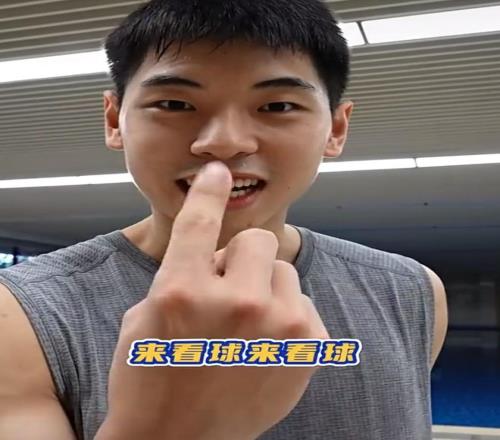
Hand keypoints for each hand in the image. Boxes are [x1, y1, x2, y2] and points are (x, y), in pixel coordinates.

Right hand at [97, 161, 328, 439]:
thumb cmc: (151, 379)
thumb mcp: (143, 317)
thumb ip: (180, 275)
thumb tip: (217, 254)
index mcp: (181, 290)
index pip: (199, 220)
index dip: (208, 190)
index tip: (217, 172)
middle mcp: (234, 303)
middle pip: (257, 241)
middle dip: (241, 261)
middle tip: (226, 293)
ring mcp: (277, 328)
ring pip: (285, 272)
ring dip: (265, 289)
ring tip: (246, 326)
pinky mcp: (307, 349)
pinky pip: (305, 304)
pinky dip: (287, 317)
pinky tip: (265, 346)